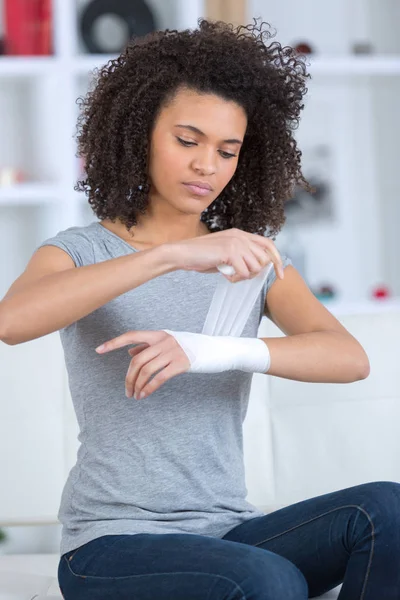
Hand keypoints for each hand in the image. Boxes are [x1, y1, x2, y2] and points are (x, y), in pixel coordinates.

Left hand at [95, 330, 190, 399]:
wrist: (213, 350)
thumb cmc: (187, 347)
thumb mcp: (168, 343)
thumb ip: (148, 346)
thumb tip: (129, 352)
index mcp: (158, 334)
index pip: (132, 336)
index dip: (114, 342)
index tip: (98, 350)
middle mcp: (164, 341)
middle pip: (137, 360)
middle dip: (129, 378)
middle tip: (127, 391)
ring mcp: (172, 352)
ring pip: (146, 370)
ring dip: (137, 385)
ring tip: (135, 395)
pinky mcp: (180, 364)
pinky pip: (158, 378)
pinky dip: (148, 388)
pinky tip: (144, 395)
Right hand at [167, 227, 283, 283]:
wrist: (183, 254)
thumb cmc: (201, 256)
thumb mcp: (225, 253)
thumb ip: (241, 255)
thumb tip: (257, 268)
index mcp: (241, 234)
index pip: (268, 245)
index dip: (276, 260)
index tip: (280, 275)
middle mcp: (240, 236)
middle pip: (264, 259)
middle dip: (254, 272)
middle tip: (239, 275)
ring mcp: (235, 243)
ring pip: (255, 267)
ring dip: (244, 276)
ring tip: (230, 274)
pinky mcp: (229, 252)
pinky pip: (243, 273)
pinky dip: (235, 278)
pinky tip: (225, 275)